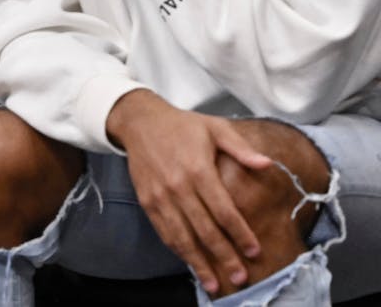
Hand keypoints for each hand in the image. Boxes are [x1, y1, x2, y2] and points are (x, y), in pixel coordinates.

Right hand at [107, 90, 272, 295]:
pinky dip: (178, 250)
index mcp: (198, 170)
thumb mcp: (215, 128)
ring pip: (182, 236)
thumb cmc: (182, 126)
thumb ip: (241, 148)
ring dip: (199, 262)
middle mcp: (178, 187)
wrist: (139, 122)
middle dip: (224, 256)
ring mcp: (160, 197)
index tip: (254, 251)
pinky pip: (164, 231)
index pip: (223, 210)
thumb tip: (267, 164)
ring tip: (214, 284)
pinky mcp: (147, 201)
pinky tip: (190, 263)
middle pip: (205, 230)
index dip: (240, 234)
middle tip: (240, 277)